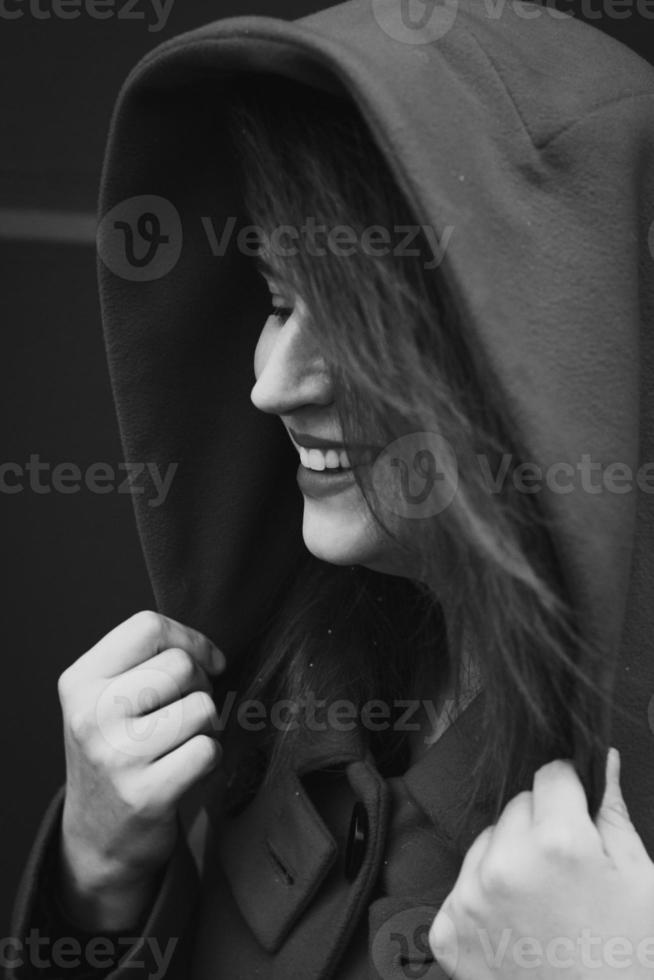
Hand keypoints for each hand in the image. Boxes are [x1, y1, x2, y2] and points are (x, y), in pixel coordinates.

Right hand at [57, 610, 224, 928]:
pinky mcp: (146, 794)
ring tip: (183, 740)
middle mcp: (91, 715)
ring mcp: (117, 756)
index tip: (206, 662)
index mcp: (80, 681)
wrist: (99, 835)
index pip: (148, 627)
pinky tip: (186, 767)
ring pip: (201, 707)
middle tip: (188, 708)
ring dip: (206, 723)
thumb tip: (210, 653)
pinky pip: (208, 750)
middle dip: (201, 683)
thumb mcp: (107, 697)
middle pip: (181, 665)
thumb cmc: (118, 749)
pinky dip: (210, 756)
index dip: (190, 639)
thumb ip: (146, 662)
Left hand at [429, 749, 653, 978]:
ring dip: (510, 859)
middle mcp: (505, 865)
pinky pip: (463, 887)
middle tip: (568, 875)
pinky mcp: (448, 933)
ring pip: (487, 843)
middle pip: (517, 807)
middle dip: (541, 828)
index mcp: (559, 843)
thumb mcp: (642, 883)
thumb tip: (605, 759)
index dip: (571, 793)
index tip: (579, 814)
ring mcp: (471, 900)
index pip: (552, 774)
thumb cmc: (633, 963)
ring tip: (545, 906)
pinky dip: (484, 899)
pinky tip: (517, 928)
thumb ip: (613, 813)